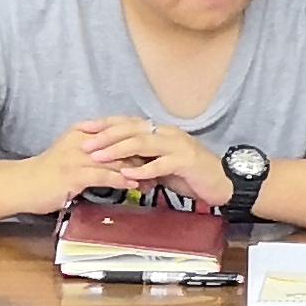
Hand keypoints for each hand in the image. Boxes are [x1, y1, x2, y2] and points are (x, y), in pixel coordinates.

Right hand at [17, 122, 167, 214]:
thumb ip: (96, 156)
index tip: (160, 151)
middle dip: (145, 157)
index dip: (141, 141)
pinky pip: (104, 175)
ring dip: (138, 171)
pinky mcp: (74, 174)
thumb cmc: (48, 175)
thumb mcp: (73, 158)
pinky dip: (122, 180)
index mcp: (83, 133)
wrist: (22, 185)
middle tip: (163, 168)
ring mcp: (78, 157)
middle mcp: (83, 141)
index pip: (119, 132)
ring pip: (117, 160)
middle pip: (122, 144)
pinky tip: (136, 186)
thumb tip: (122, 163)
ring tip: (156, 180)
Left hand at [89, 119, 230, 205]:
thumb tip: (117, 165)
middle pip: (132, 129)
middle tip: (85, 144)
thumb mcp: (161, 166)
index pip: (128, 123)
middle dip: (105, 136)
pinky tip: (127, 175)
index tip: (83, 129)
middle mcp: (167, 133)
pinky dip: (142, 169)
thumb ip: (141, 161)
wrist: (223, 182)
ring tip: (99, 157)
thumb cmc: (190, 175)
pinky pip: (161, 164)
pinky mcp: (186, 161)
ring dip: (118, 150)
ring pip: (143, 143)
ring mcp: (178, 146)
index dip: (105, 124)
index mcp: (160, 132)